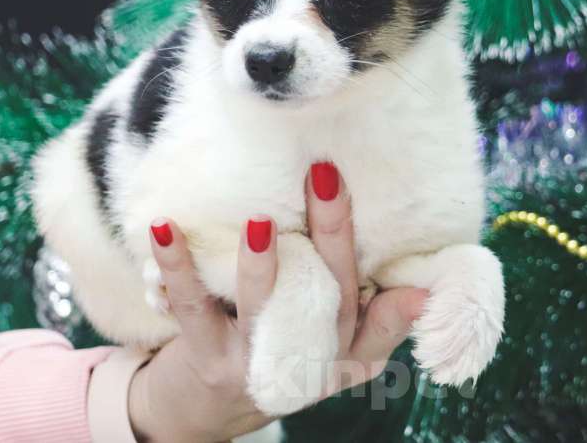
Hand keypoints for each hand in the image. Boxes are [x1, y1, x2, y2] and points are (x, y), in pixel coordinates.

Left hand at [127, 167, 427, 441]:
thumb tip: (422, 291)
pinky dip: (177, 266)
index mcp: (343, 352)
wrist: (208, 410)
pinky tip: (165, 228)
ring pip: (262, 308)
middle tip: (326, 176)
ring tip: (259, 221)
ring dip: (261, 264)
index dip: (399, 311)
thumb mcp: (336, 348)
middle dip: (331, 235)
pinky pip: (191, 307)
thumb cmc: (283, 355)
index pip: (376, 325)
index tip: (419, 285)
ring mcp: (255, 362)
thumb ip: (376, 319)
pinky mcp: (206, 358)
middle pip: (326, 297)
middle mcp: (305, 361)